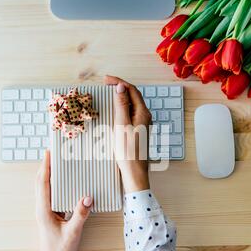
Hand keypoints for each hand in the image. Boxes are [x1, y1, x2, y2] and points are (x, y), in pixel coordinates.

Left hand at [35, 150, 92, 250]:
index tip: (49, 153)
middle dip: (45, 166)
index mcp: (44, 210)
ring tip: (57, 163)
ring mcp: (45, 212)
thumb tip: (88, 197)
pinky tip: (64, 183)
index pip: (43, 183)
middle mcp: (42, 208)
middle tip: (53, 153)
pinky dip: (55, 185)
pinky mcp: (50, 215)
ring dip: (49, 174)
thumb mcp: (73, 232)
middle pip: (41, 182)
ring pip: (44, 188)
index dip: (45, 167)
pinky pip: (51, 195)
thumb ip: (80, 214)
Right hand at [104, 75, 151, 192]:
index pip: (132, 90)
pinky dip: (121, 107)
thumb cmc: (128, 150)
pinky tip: (114, 110)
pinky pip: (130, 113)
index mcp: (142, 113)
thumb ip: (121, 105)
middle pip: (133, 95)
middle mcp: (144, 116)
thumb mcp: (122, 125)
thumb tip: (120, 87)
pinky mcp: (137, 130)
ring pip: (131, 104)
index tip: (106, 79)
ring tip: (109, 93)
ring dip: (120, 97)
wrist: (134, 171)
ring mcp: (142, 123)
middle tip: (106, 83)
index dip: (119, 82)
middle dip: (120, 87)